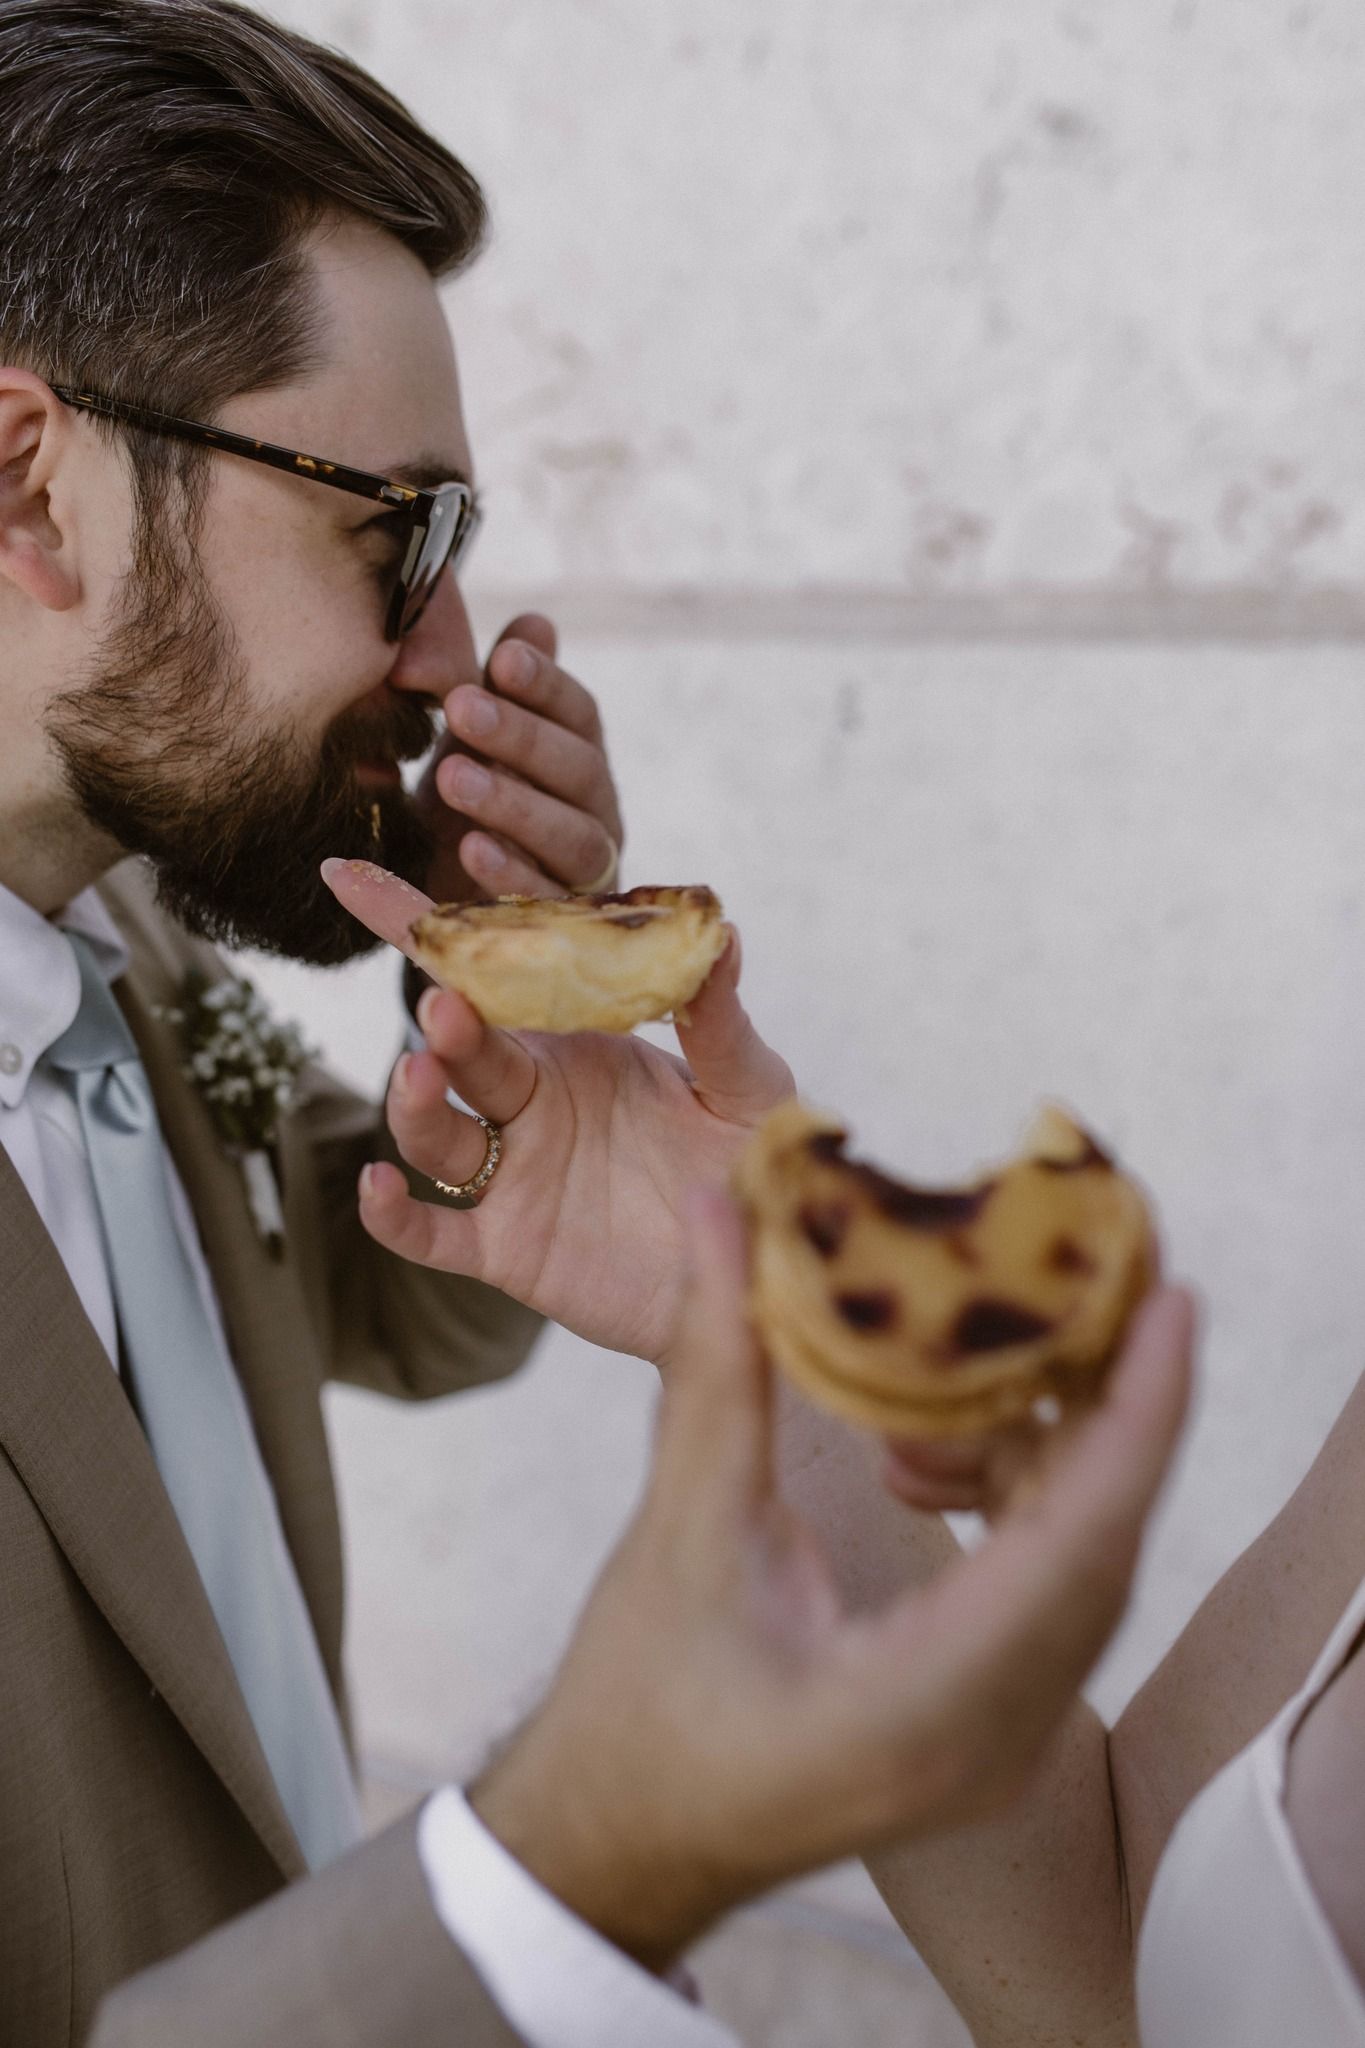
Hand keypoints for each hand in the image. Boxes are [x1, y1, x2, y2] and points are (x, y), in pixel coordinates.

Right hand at [320, 858, 793, 1364]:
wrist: (758, 1272)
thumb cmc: (751, 1168)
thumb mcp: (746, 1090)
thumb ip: (721, 1021)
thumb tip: (721, 933)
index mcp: (577, 1044)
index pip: (492, 977)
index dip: (420, 928)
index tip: (353, 875)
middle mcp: (532, 1101)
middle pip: (458, 1049)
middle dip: (442, 1022)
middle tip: (447, 1004)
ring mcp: (514, 1175)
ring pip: (436, 1133)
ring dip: (415, 1104)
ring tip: (424, 1074)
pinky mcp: (508, 1248)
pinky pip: (433, 1232)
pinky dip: (393, 1214)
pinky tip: (376, 1184)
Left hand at [417, 613, 623, 903]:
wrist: (454, 893)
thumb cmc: (474, 801)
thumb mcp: (478, 740)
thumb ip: (503, 686)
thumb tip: (536, 622)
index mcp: (580, 755)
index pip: (579, 714)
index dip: (546, 684)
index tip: (501, 657)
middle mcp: (597, 810)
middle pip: (579, 769)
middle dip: (522, 736)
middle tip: (460, 707)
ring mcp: (587, 869)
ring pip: (573, 835)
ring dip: (515, 804)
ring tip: (454, 777)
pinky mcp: (561, 921)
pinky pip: (547, 898)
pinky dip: (511, 873)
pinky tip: (470, 848)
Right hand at [469, 1189, 1197, 1972]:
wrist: (617, 1846)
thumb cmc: (636, 1713)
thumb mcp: (680, 1532)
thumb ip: (716, 1366)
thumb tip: (725, 1211)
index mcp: (928, 1702)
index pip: (1081, 1540)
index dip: (1138, 1412)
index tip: (1167, 1301)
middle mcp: (997, 1734)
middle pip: (1102, 1543)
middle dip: (1105, 1403)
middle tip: (1086, 1280)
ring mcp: (1002, 1742)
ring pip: (1080, 1563)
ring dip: (1039, 1449)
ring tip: (944, 1378)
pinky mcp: (986, 1725)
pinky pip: (1043, 1590)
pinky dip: (1008, 1502)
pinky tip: (918, 1457)